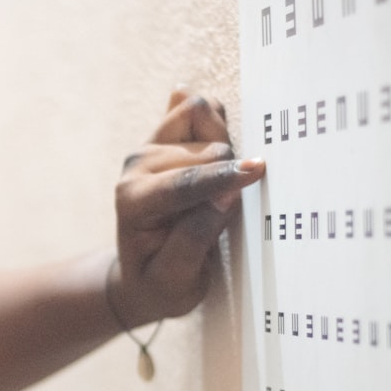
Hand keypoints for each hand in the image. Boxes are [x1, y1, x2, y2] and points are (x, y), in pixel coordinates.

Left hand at [111, 89, 264, 326]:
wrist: (141, 274)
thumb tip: (226, 194)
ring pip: (203, 116)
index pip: (183, 182)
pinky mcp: (164, 136)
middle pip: (205, 148)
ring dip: (224, 144)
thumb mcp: (176, 280)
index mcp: (133, 201)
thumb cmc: (160, 283)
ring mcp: (149, 146)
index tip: (258, 172)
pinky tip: (219, 140)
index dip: (223, 178)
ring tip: (225, 180)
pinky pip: (198, 107)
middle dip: (229, 171)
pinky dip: (215, 119)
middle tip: (230, 206)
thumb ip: (195, 238)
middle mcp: (137, 166)